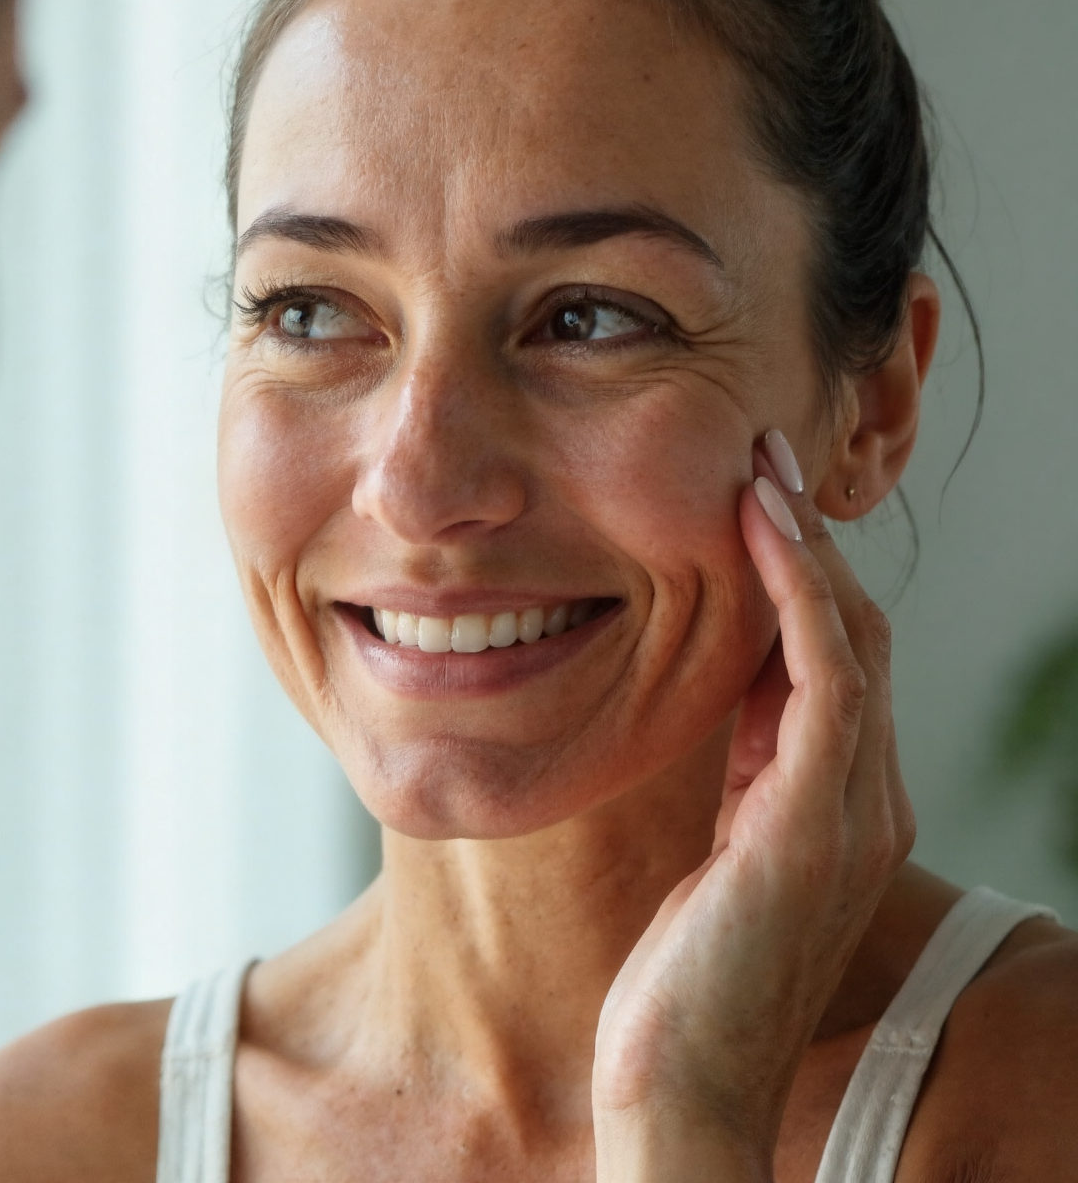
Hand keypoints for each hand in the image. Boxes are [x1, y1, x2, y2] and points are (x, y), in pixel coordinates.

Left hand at [592, 432, 912, 1181]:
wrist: (679, 1087)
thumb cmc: (675, 982)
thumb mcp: (706, 853)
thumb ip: (728, 780)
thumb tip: (705, 697)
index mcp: (832, 805)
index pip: (832, 656)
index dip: (798, 569)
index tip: (750, 492)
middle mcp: (860, 801)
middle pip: (852, 632)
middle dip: (808, 537)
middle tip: (760, 449)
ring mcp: (846, 815)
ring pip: (848, 641)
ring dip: (805, 544)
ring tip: (760, 464)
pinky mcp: (812, 831)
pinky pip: (824, 683)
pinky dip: (798, 598)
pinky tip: (761, 532)